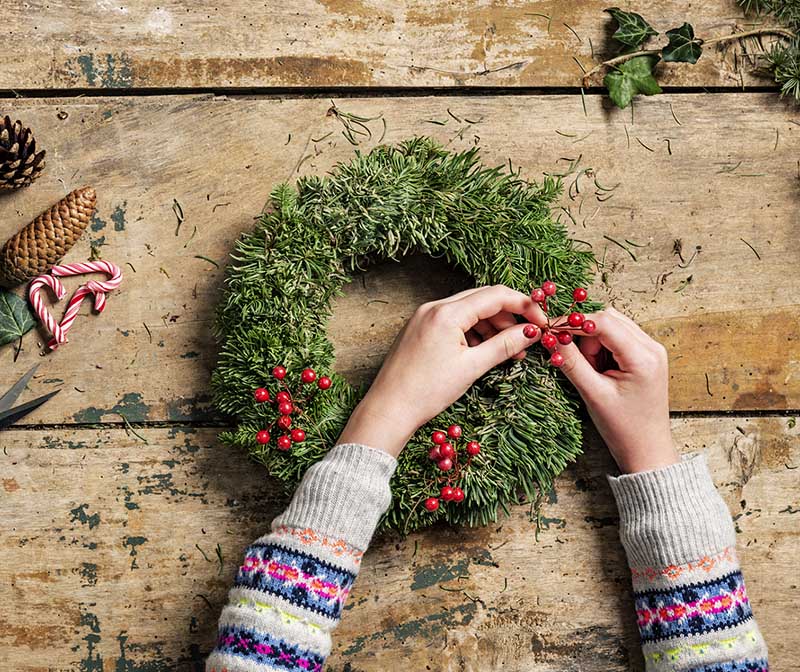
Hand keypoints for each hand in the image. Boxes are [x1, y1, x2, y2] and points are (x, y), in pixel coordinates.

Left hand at [338, 285, 541, 456]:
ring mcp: (424, 316)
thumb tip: (531, 333)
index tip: (541, 322)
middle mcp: (433, 307)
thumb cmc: (427, 391)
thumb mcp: (472, 367)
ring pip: (468, 310)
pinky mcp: (419, 328)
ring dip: (491, 326)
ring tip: (506, 352)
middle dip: (508, 316)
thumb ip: (504, 345)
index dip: (524, 306)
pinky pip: (453, 321)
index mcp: (447, 313)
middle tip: (526, 339)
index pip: (495, 295)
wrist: (389, 409)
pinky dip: (472, 332)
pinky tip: (482, 351)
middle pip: (482, 299)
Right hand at [556, 307, 678, 472]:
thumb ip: (571, 362)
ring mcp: (651, 350)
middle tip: (576, 361)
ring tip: (591, 372)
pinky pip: (617, 338)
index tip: (551, 331)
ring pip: (611, 326)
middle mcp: (652, 347)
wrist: (646, 449)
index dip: (573, 323)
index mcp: (643, 357)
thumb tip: (551, 338)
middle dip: (585, 336)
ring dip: (593, 343)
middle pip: (608, 319)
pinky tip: (599, 370)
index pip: (603, 322)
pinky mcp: (646, 356)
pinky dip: (601, 348)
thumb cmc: (623, 427)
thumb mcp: (593, 394)